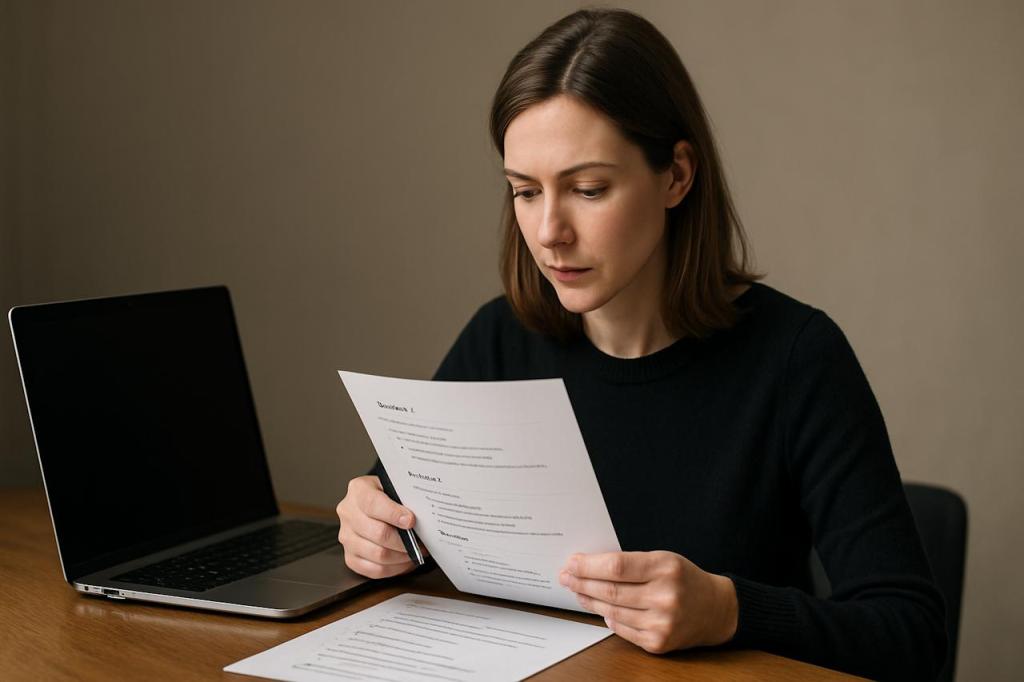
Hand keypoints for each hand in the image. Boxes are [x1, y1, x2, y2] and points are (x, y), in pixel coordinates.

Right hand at [336, 475, 425, 578]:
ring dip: (402, 556)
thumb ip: (404, 498)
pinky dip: (394, 568)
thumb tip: (422, 515)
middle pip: (377, 533)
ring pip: (378, 554)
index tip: (411, 521)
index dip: (393, 514)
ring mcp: (346, 537)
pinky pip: (375, 570)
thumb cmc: (388, 496)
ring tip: (415, 552)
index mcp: (358, 490)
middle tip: (420, 542)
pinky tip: (404, 561)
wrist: (374, 504)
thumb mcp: (394, 487)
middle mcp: (348, 513)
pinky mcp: (350, 557)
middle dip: (404, 541)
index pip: (373, 503)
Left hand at [559, 550, 737, 653]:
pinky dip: (607, 618)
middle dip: (582, 583)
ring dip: (589, 601)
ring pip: (612, 611)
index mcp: (666, 568)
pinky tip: (600, 609)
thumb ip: (630, 562)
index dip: (588, 565)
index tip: (572, 562)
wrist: (715, 610)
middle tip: (566, 577)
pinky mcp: (658, 643)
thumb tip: (589, 566)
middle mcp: (665, 597)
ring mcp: (662, 623)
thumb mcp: (663, 559)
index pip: (616, 566)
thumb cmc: (684, 579)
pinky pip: (621, 629)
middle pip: (610, 591)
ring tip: (578, 591)